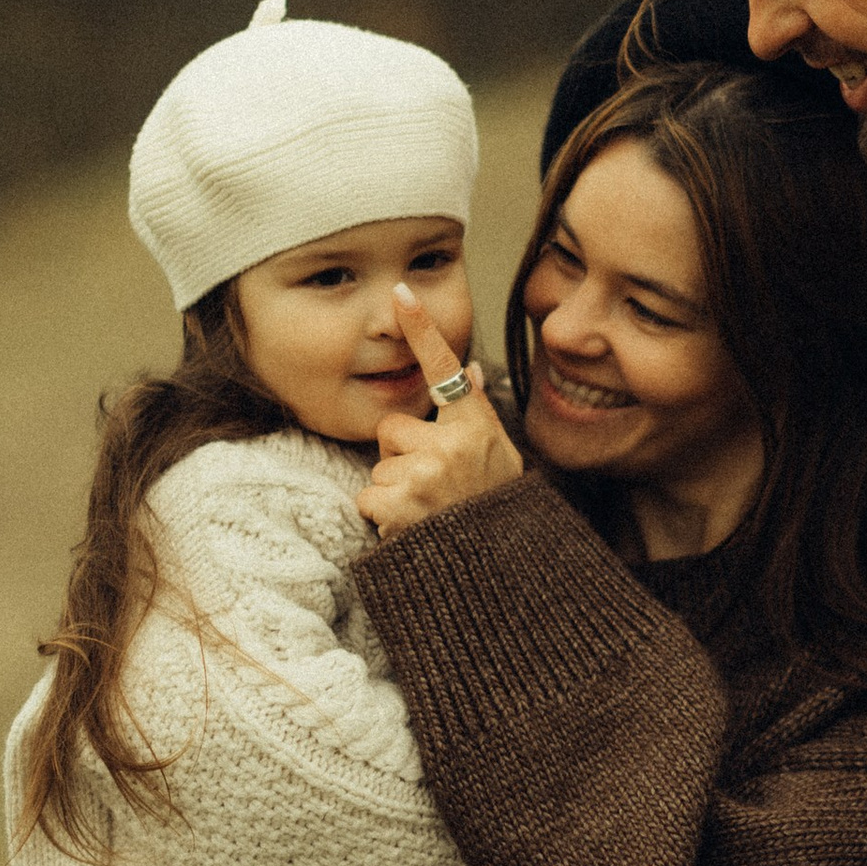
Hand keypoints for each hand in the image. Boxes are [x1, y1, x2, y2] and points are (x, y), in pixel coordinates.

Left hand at [362, 286, 523, 537]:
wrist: (497, 572)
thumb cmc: (494, 512)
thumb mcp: (498, 456)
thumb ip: (476, 414)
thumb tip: (467, 372)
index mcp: (475, 427)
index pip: (445, 369)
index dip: (421, 329)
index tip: (400, 293)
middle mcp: (452, 445)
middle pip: (392, 428)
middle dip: (401, 456)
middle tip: (433, 487)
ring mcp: (424, 474)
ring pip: (379, 467)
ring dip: (394, 492)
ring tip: (427, 513)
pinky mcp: (399, 505)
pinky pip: (368, 498)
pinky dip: (383, 517)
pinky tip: (411, 528)